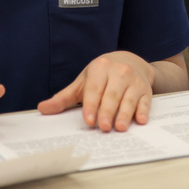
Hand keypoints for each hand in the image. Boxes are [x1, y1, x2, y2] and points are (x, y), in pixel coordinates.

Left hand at [37, 51, 155, 131]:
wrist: (131, 61)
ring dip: (125, 114)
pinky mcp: (146, 89)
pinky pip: (145, 101)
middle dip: (107, 112)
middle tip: (103, 128)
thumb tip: (42, 109)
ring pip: (129, 98)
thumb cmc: (102, 76)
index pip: (95, 89)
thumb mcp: (83, 82)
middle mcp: (120, 71)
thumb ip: (64, 97)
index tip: (88, 121)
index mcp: (100, 68)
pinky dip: (144, 111)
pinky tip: (141, 121)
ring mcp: (135, 80)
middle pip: (112, 95)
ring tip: (119, 128)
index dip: (91, 106)